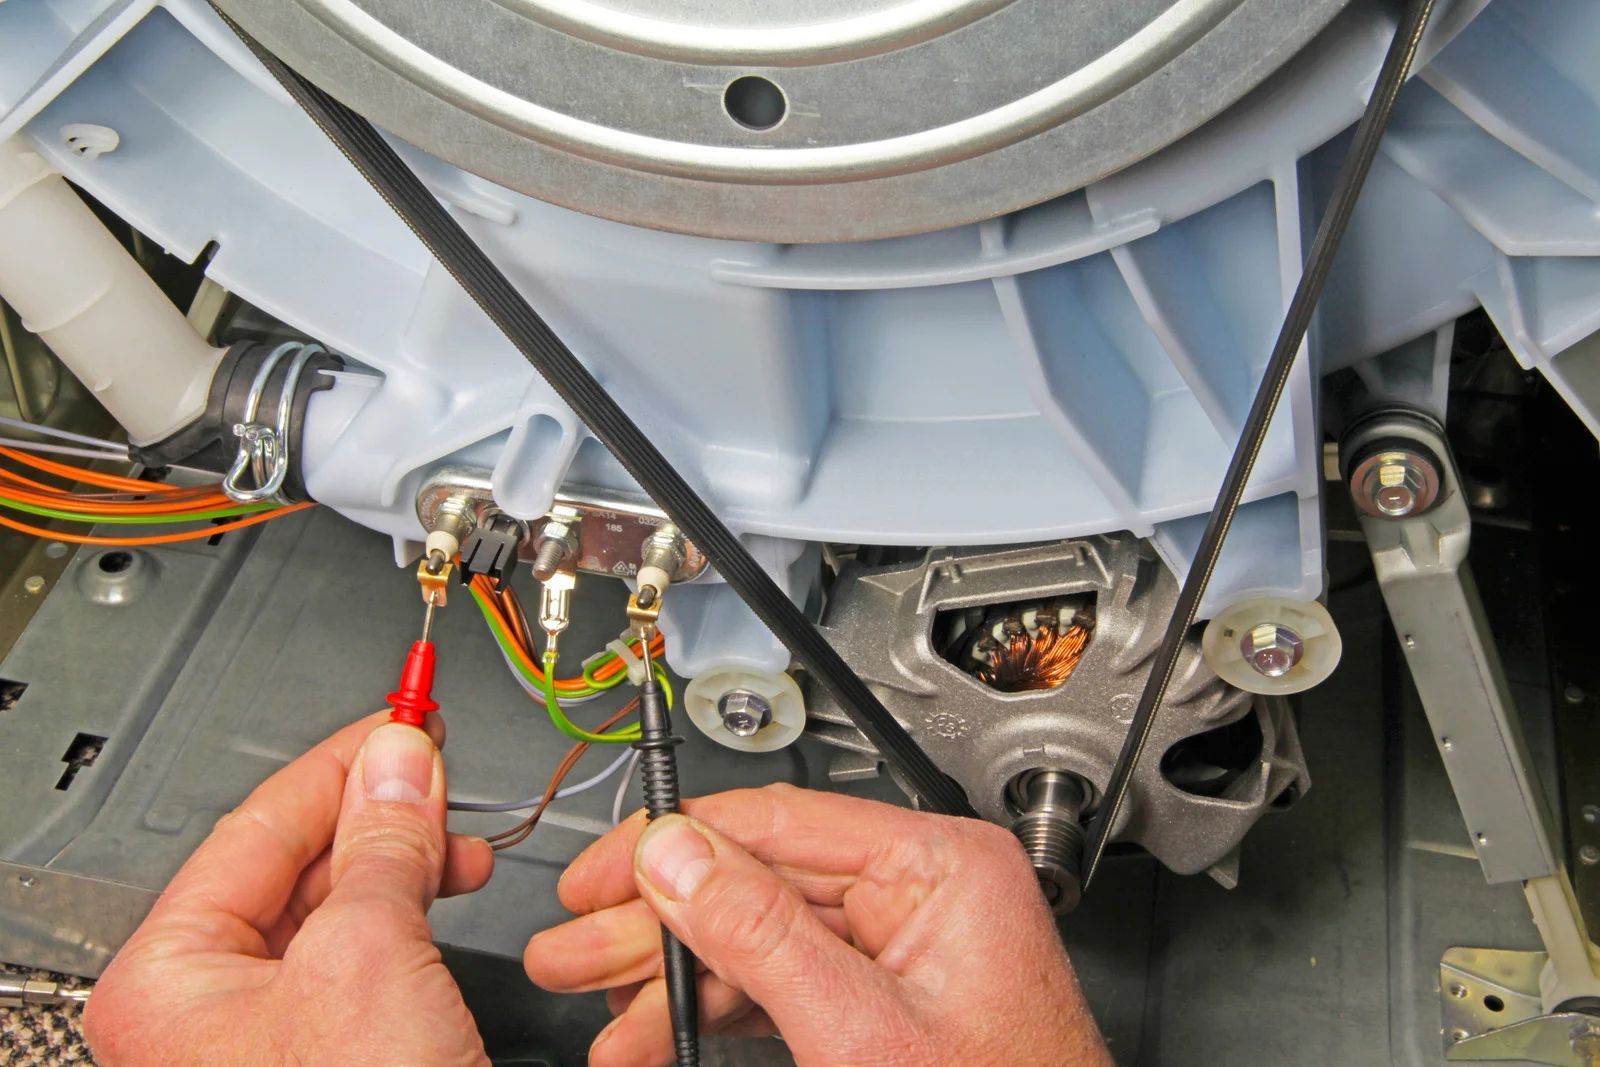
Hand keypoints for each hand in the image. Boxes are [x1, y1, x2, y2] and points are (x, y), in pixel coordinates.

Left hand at [84, 712, 494, 1066]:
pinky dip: (413, 919)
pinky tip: (447, 901)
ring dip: (405, 865)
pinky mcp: (333, 1060)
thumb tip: (398, 762)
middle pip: (294, 868)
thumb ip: (380, 844)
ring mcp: (269, 1044)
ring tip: (460, 845)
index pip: (255, 828)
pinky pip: (365, 961)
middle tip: (437, 771)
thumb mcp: (367, 955)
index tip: (403, 720)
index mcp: (168, 981)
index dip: (341, 763)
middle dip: (379, 815)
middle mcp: (206, 1014)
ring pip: (337, 914)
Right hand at [525, 784, 1111, 1066]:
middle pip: (759, 882)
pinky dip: (720, 1011)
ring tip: (603, 1014)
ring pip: (761, 939)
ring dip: (674, 980)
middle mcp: (925, 890)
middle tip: (575, 950)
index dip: (675, 845)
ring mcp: (905, 946)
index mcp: (942, 866)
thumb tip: (678, 855)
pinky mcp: (888, 998)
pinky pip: (787, 983)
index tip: (601, 873)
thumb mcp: (862, 1032)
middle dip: (658, 924)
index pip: (779, 820)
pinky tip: (660, 1034)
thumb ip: (762, 937)